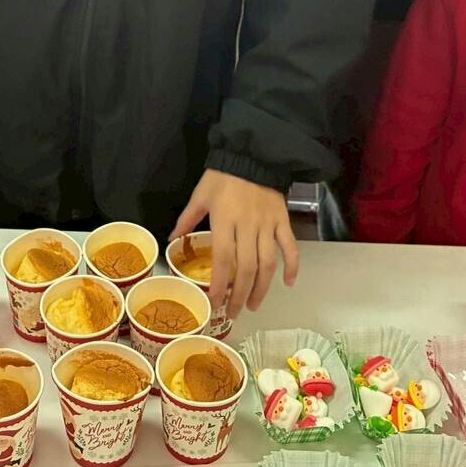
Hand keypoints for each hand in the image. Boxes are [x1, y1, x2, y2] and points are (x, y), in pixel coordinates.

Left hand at [170, 169, 299, 318]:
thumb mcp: (200, 194)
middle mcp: (248, 226)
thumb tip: (172, 239)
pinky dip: (293, 266)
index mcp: (224, 220)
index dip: (220, 284)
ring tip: (254, 304)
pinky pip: (290, 247)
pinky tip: (288, 284)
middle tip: (234, 312)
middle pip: (246, 268)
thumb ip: (188, 219)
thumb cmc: (223, 175)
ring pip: (268, 263)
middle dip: (239, 294)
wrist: (253, 154)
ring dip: (262, 288)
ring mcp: (268, 225)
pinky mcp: (283, 221)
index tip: (215, 302)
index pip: (224, 259)